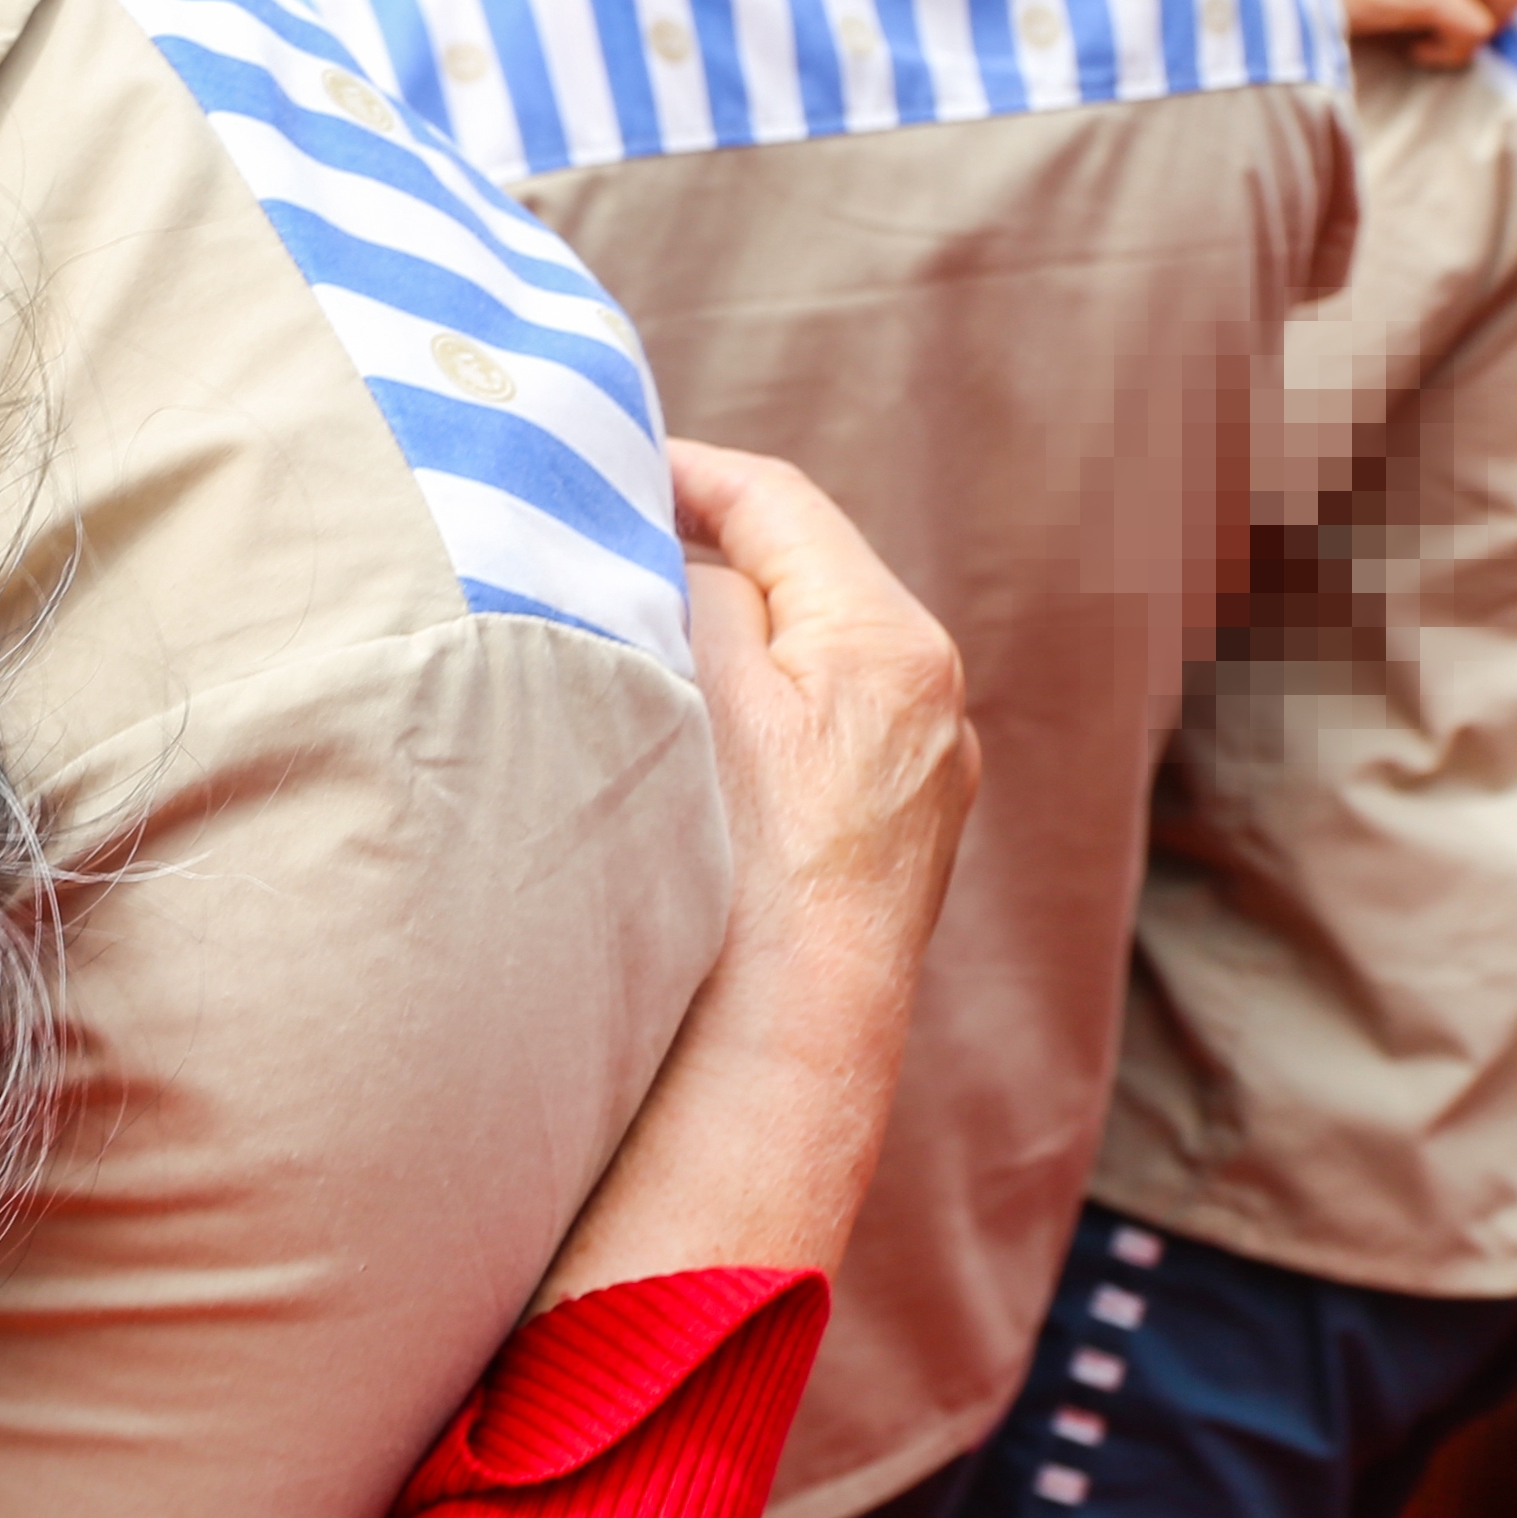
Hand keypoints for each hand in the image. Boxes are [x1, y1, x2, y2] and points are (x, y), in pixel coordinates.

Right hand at [538, 443, 974, 1304]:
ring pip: (794, 663)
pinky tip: (667, 749)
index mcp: (892, 645)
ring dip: (709, 642)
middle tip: (586, 548)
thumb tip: (668, 562)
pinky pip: (805, 738)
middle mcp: (930, 704)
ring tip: (616, 649)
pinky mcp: (888, 846)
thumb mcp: (700, 692)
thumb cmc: (738, 872)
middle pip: (791, 579)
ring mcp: (918, 781)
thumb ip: (687, 594)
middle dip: (690, 555)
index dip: (677, 468)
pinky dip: (735, 716)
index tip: (595, 461)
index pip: (774, 501)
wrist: (786, 1056)